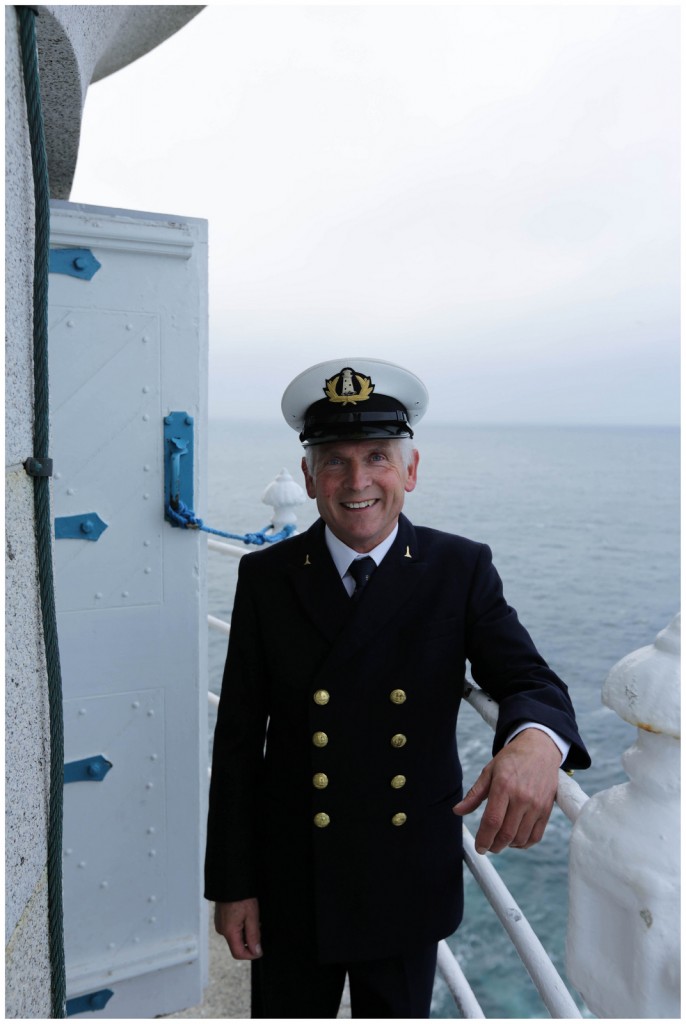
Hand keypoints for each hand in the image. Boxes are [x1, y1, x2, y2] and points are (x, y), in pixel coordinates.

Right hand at [214, 898, 262, 959]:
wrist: (230, 881)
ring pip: (235, 937)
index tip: (260, 950)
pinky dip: (240, 926)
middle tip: (258, 927)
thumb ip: (254, 936)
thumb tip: (256, 952)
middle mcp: (222, 930)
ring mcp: (220, 924)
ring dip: (245, 932)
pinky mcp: (221, 919)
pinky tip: (246, 915)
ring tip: (252, 918)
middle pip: (237, 945)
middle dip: (249, 941)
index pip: (238, 954)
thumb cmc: (241, 896)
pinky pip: (231, 929)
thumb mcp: (252, 916)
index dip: (251, 955)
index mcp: (229, 932)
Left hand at [453, 728, 561, 853]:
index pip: (492, 821)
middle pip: (506, 834)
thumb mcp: (489, 771)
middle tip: (487, 846)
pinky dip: (524, 843)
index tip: (479, 847)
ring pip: (521, 838)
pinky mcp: (547, 810)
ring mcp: (536, 805)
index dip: (484, 838)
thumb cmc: (512, 759)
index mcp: (504, 786)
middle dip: (494, 846)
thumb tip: (457, 811)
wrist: (539, 749)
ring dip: (508, 845)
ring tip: (500, 841)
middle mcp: (522, 797)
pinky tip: (515, 839)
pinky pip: (536, 836)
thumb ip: (474, 794)